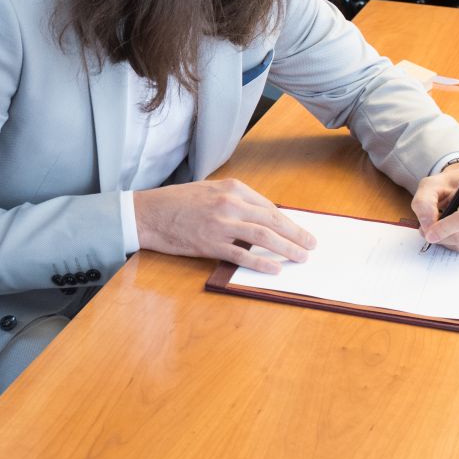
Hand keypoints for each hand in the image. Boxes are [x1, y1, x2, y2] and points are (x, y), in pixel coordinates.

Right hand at [133, 178, 316, 274]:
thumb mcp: (208, 190)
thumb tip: (259, 217)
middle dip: (297, 234)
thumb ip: (234, 200)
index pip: (268, 207)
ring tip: (301, 257)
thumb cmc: (175, 202)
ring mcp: (221, 224)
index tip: (298, 231)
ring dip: (287, 249)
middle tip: (311, 245)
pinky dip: (262, 263)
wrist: (147, 214)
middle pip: (273, 221)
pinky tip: (275, 270)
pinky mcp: (211, 244)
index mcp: (232, 188)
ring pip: (264, 238)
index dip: (288, 221)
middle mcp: (230, 204)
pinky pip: (242, 255)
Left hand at [412, 161, 458, 250]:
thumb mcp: (430, 186)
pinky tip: (456, 231)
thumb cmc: (448, 186)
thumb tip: (427, 225)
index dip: (444, 229)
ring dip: (448, 241)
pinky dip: (458, 244)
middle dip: (442, 236)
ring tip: (442, 228)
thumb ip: (423, 202)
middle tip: (428, 231)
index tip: (428, 233)